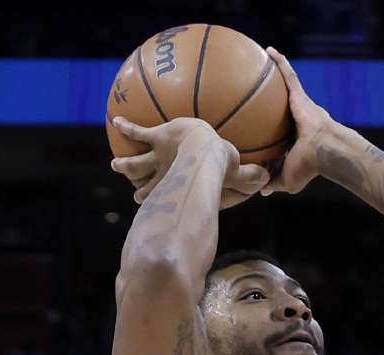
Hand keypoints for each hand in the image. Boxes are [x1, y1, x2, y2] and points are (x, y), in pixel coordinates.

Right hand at [109, 116, 267, 208]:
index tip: (153, 205)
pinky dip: (126, 126)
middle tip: (136, 194)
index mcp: (181, 182)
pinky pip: (138, 132)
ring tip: (116, 165)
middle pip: (148, 185)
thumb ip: (249, 178)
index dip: (164, 201)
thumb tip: (267, 181)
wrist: (201, 151)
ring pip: (137, 164)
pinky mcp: (157, 137)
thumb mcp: (236, 172)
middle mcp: (165, 174)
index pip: (172, 194)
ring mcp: (158, 157)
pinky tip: (115, 119)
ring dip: (126, 165)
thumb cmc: (220, 165)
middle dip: (141, 189)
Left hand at [260, 47, 337, 194]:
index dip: (267, 124)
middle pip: (278, 103)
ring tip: (259, 59)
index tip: (253, 120)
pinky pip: (288, 76)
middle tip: (254, 87)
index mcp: (291, 138)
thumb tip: (260, 190)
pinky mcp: (299, 96)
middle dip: (269, 95)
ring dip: (273, 72)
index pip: (276, 130)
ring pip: (282, 85)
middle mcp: (294, 119)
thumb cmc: (310, 167)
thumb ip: (272, 181)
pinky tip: (268, 50)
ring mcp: (298, 106)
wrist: (325, 151)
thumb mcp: (287, 179)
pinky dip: (280, 62)